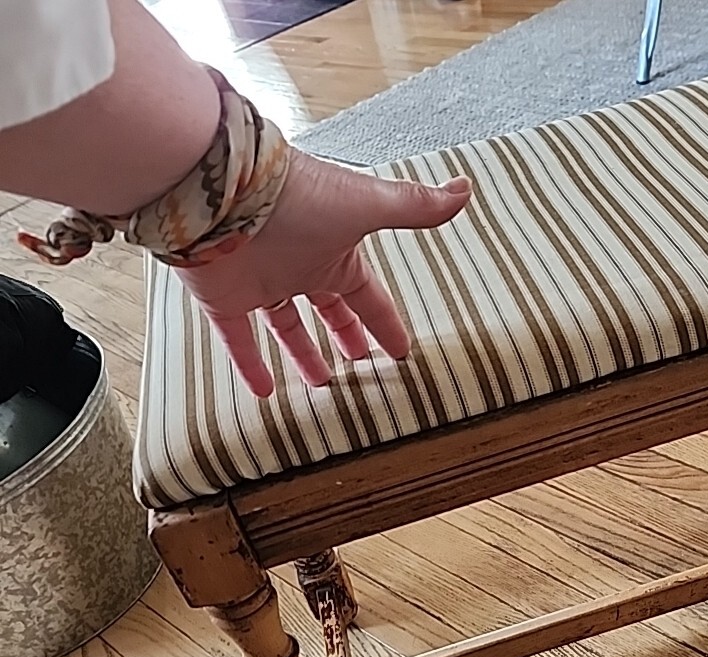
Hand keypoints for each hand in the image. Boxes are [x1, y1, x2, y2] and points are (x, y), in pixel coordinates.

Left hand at [175, 149, 471, 396]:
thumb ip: (414, 206)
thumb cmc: (298, 196)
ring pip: (286, 326)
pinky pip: (238, 339)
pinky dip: (250, 366)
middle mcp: (299, 267)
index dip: (384, 321)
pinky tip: (264, 393)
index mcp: (335, 253)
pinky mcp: (224, 298)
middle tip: (358, 362)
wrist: (222, 193)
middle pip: (328, 309)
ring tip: (320, 384)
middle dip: (345, 333)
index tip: (399, 348)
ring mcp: (260, 283)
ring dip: (303, 353)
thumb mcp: (366, 206)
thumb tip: (464, 191)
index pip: (367, 294)